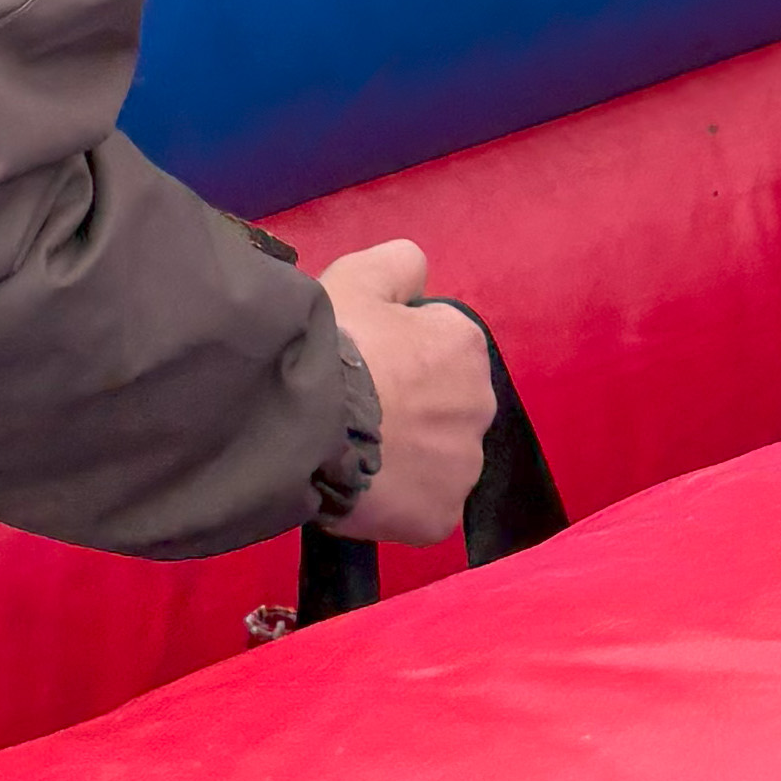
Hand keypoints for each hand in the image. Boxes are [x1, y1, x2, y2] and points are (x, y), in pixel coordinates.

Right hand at [316, 238, 494, 552]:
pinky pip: (421, 507)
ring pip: (436, 461)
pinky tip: (361, 488)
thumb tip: (417, 269)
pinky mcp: (439, 516)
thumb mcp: (358, 276)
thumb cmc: (333, 344)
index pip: (439, 348)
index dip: (398, 355)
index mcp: (463, 346)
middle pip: (444, 408)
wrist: (301, 419)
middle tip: (358, 412)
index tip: (365, 363)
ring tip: (353, 453)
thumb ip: (398, 263)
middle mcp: (479, 405)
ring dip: (407, 458)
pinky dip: (397, 503)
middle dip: (412, 409)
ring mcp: (462, 467)